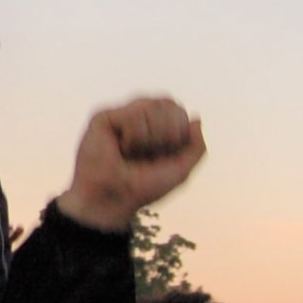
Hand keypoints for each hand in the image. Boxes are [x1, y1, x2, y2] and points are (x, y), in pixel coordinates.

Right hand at [57, 97, 205, 232]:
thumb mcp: (180, 171)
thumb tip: (196, 118)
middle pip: (169, 105)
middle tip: (148, 153)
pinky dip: (134, 136)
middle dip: (167, 134)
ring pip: (154, 106)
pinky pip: (135, 115)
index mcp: (155, 130)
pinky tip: (120, 147)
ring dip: (151, 137)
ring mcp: (121, 116)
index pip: (178, 111)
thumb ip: (197, 147)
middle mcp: (138, 119)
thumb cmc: (142, 188)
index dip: (179, 132)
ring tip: (132, 151)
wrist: (114, 198)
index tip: (163, 155)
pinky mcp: (105, 117)